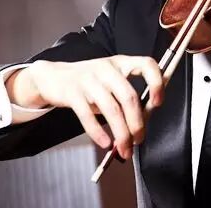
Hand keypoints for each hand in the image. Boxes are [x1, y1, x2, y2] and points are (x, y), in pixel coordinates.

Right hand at [6, 55, 163, 159]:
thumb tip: (143, 121)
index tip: (158, 102)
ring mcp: (88, 79)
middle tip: (139, 139)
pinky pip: (88, 116)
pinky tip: (105, 143)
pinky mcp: (72, 92)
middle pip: (129, 96)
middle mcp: (107, 68)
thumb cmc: (88, 81)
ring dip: (121, 133)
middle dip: (137, 122)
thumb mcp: (110, 80)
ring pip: (111, 109)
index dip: (156, 82)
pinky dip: (98, 132)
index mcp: (121, 62)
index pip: (146, 64)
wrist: (53, 77)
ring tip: (125, 148)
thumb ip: (127, 95)